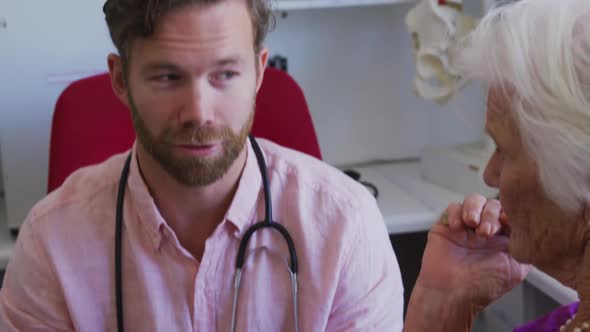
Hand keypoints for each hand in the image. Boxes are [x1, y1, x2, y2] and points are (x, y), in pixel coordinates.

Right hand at [416, 194, 530, 310]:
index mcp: (502, 239)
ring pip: (473, 200)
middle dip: (491, 213)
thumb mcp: (515, 270)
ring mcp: (466, 227)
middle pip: (492, 203)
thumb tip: (535, 233)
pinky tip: (458, 228)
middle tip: (486, 232)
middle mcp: (484, 230)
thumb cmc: (481, 287)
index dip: (510, 212)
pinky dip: (456, 213)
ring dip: (474, 208)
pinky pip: (452, 207)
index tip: (507, 221)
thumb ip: (525, 250)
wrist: (452, 294)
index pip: (509, 213)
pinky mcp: (446, 226)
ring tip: (472, 224)